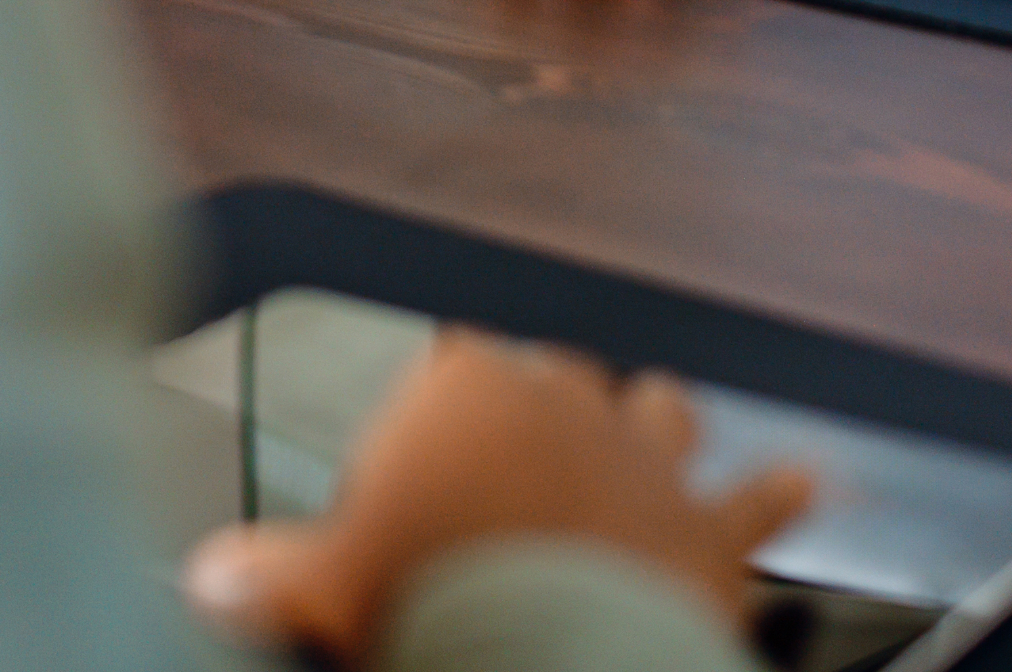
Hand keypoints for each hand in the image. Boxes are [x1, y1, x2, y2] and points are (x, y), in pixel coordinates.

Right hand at [181, 331, 812, 665]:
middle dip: (544, 412)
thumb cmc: (429, 609)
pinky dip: (778, 492)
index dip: (439, 416)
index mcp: (463, 393)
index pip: (450, 367)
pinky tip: (800, 481)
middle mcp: (562, 402)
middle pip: (554, 379)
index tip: (423, 463)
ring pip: (658, 408)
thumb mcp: (317, 589)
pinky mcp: (711, 526)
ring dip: (654, 424)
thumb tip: (212, 584)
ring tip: (653, 427)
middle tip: (524, 462)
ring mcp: (644, 458)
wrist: (548, 659)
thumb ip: (263, 577)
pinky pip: (758, 497)